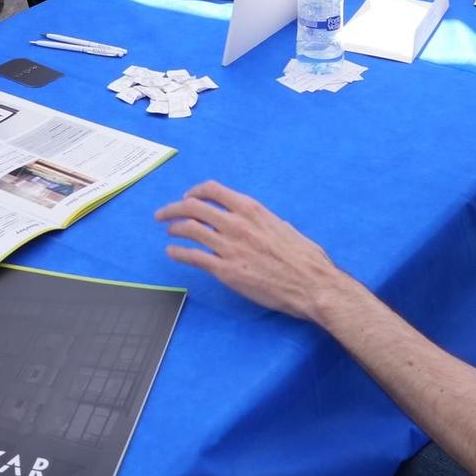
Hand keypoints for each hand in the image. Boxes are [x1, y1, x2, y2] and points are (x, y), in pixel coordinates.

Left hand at [155, 180, 346, 321]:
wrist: (312, 284)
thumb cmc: (305, 258)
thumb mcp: (284, 227)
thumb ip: (264, 222)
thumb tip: (258, 223)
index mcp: (251, 209)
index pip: (213, 190)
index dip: (195, 192)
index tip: (187, 197)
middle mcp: (236, 223)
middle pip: (194, 207)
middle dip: (173, 208)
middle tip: (163, 214)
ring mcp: (229, 247)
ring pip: (190, 229)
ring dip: (174, 228)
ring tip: (168, 231)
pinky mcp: (226, 270)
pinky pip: (193, 257)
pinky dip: (178, 253)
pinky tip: (172, 252)